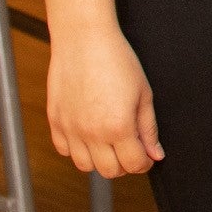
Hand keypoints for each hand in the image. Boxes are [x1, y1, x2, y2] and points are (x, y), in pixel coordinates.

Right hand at [44, 28, 161, 177]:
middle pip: (110, 171)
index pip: (134, 164)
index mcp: (118, 127)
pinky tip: (88, 132)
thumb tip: (156, 153)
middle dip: (125, 164)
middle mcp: (92, 134)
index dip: (145, 162)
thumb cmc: (117, 60)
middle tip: (130, 147)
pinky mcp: (55, 122)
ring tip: (109, 140)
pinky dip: (77, 148)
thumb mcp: (143, 93)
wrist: (84, 39)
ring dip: (100, 160)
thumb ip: (149, 128)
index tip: (146, 155)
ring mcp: (70, 129)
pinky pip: (64, 150)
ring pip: (85, 166)